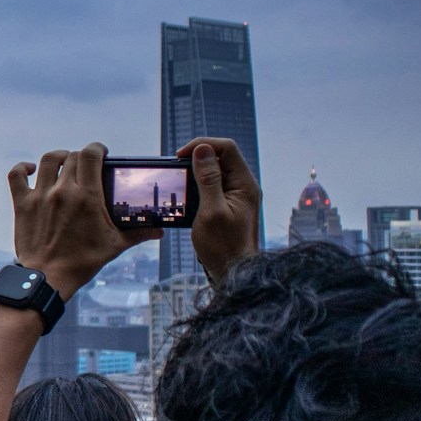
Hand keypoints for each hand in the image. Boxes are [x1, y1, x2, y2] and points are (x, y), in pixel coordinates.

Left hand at [9, 143, 157, 298]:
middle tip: (87, 166)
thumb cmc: (82, 261)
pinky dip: (23, 169)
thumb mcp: (115, 245)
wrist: (48, 277)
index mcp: (88, 197)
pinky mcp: (23, 204)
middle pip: (72, 157)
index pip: (91, 155)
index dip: (97, 148)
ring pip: (47, 160)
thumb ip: (138, 233)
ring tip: (64, 161)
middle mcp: (63, 191)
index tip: (102, 152)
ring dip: (58, 157)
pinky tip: (31, 170)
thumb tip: (160, 230)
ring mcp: (41, 196)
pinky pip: (16, 176)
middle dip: (81, 157)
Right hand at [178, 137, 261, 285]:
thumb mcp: (211, 211)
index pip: (227, 148)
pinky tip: (187, 197)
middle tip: (176, 170)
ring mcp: (238, 196)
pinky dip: (199, 186)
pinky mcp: (230, 205)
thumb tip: (202, 150)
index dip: (202, 146)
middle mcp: (244, 187)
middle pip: (222, 157)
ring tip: (179, 183)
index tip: (179, 156)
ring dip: (196, 173)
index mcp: (245, 185)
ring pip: (216, 171)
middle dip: (197, 158)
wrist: (234, 274)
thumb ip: (208, 179)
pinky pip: (214, 186)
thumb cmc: (223, 247)